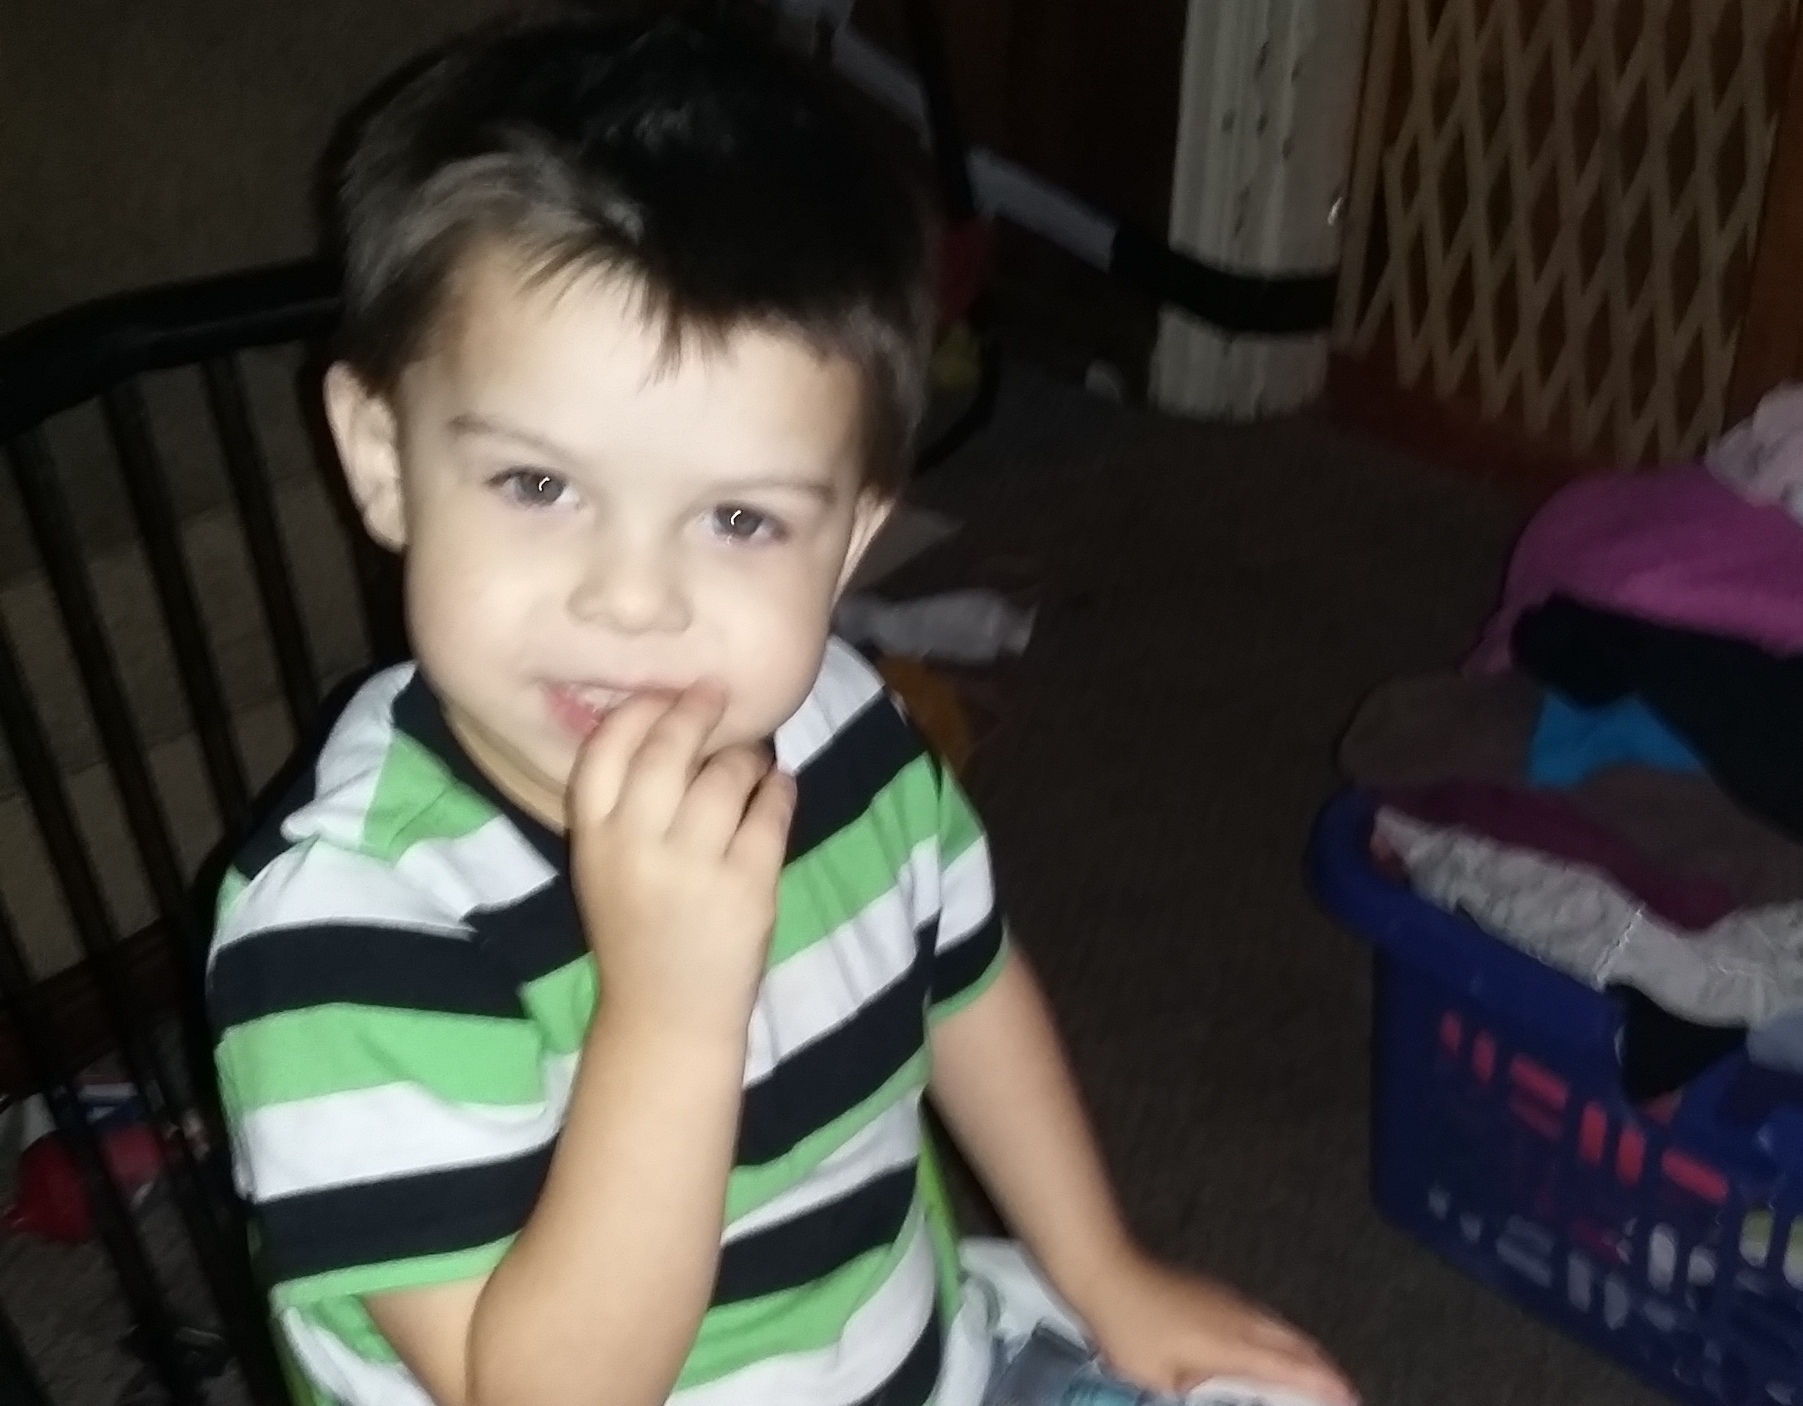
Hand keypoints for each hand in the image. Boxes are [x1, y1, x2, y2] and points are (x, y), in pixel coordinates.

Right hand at [568, 684, 795, 1040]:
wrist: (665, 1012)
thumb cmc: (636, 926)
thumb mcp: (604, 863)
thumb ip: (623, 803)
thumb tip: (673, 719)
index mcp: (593, 836)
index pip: (606, 746)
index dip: (640, 709)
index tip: (667, 691)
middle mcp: (636, 845)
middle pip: (668, 748)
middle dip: (698, 710)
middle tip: (718, 694)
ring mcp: (693, 866)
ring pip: (727, 774)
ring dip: (747, 756)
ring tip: (754, 758)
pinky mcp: (746, 887)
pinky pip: (771, 813)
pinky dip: (779, 791)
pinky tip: (779, 788)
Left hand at [1082, 1250, 1356, 1404]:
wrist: (1107, 1271)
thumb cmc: (1131, 1331)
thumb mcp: (1163, 1381)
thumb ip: (1203, 1395)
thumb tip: (1231, 1396)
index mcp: (1234, 1344)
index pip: (1291, 1368)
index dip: (1325, 1386)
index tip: (1352, 1400)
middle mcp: (1241, 1318)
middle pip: (1296, 1344)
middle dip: (1325, 1370)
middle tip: (1345, 1393)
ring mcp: (1229, 1301)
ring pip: (1281, 1328)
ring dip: (1305, 1352)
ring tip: (1320, 1374)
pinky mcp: (1215, 1293)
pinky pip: (1265, 1319)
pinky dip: (1284, 1338)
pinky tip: (1276, 1346)